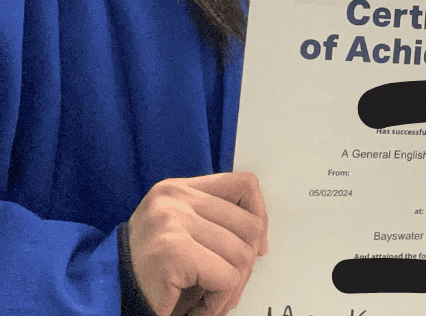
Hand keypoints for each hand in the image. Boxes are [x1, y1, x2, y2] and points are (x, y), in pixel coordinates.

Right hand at [127, 172, 268, 315]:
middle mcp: (175, 199)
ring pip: (241, 255)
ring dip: (232, 288)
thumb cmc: (148, 272)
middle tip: (227, 287)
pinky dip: (220, 301)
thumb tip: (260, 240)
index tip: (256, 247)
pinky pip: (226, 277)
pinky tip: (200, 308)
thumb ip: (214, 222)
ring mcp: (172, 222)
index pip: (244, 185)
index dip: (260, 217)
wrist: (102, 298)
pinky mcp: (172, 252)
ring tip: (211, 300)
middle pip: (249, 225)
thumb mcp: (182, 231)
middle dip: (246, 265)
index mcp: (179, 189)